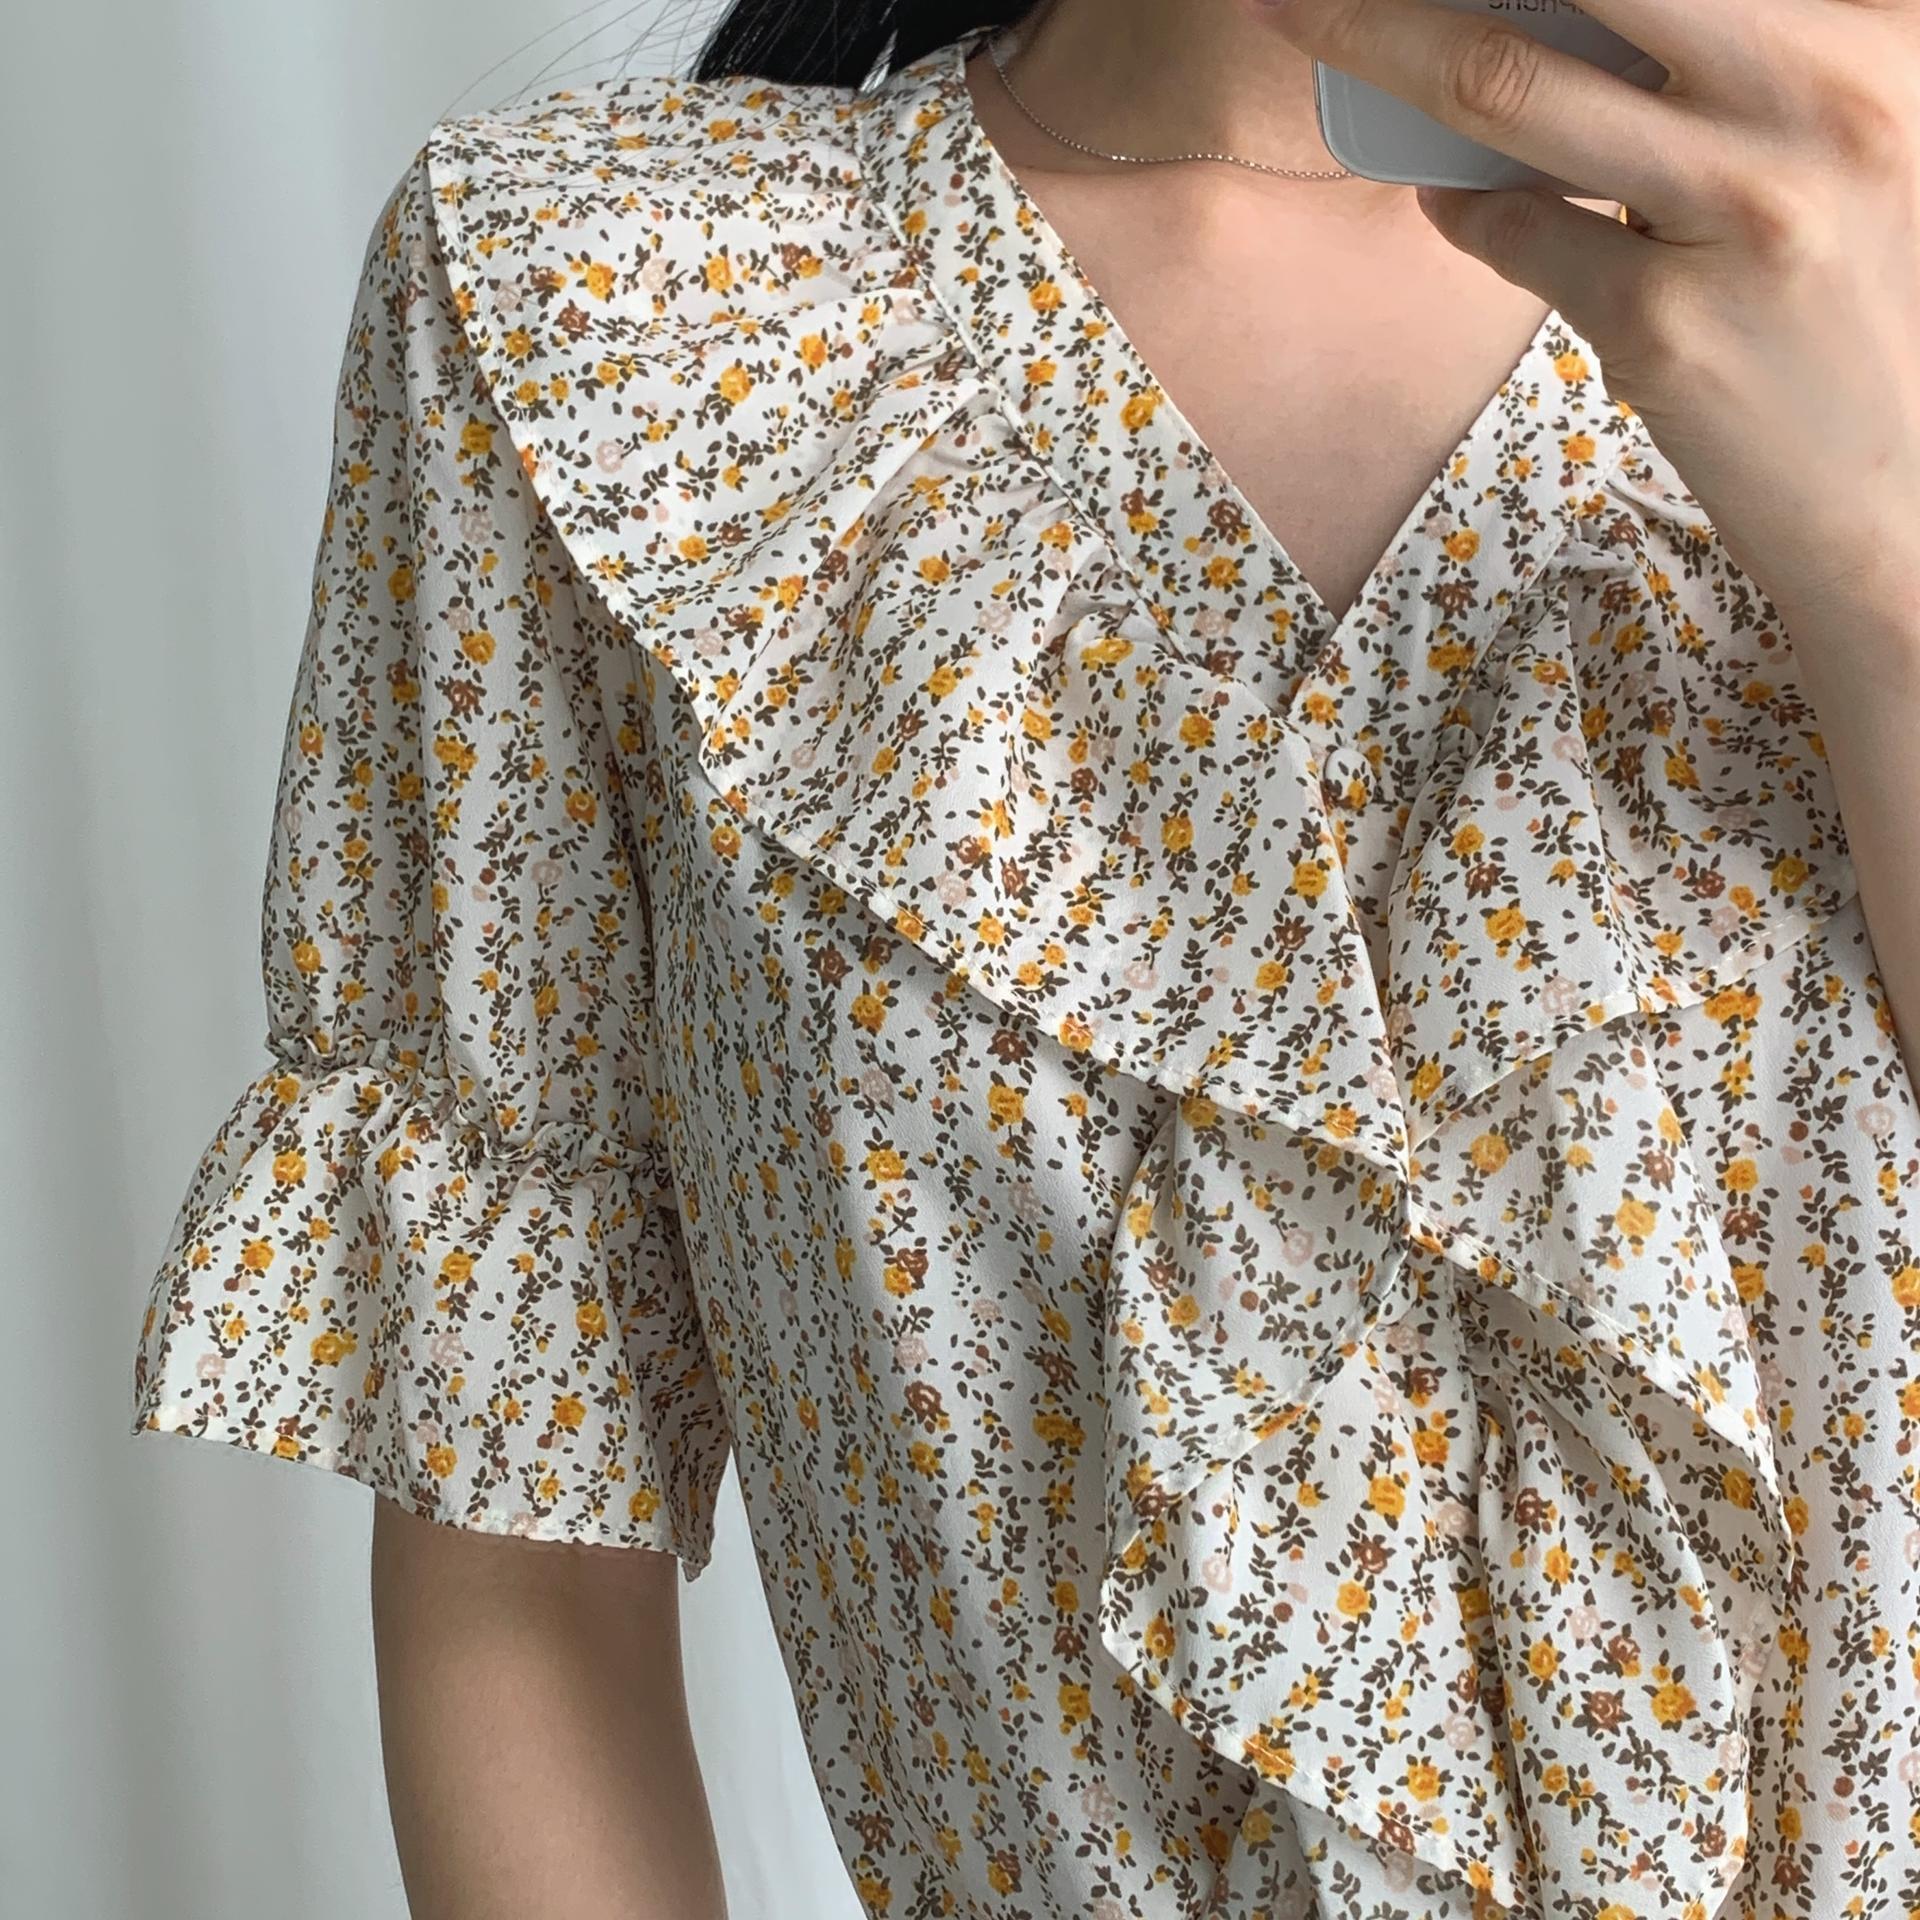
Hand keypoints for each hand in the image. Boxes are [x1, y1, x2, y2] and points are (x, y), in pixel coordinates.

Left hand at [1256, 0, 1919, 658]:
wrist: (1904, 494)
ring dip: (1382, 44)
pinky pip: (1513, 231)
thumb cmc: (1857, 300)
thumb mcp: (1836, 139)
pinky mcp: (1662, 326)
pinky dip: (1462, 205)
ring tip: (1317, 20)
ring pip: (1509, 90)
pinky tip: (1454, 199)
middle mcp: (1820, 102)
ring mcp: (1738, 214)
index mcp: (1876, 36)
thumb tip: (1558, 22)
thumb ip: (1731, 67)